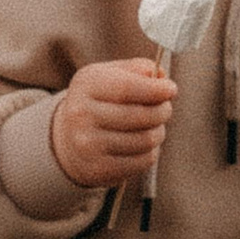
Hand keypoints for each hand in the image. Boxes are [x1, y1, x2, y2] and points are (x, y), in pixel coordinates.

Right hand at [49, 58, 175, 187]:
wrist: (67, 139)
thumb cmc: (98, 101)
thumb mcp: (109, 76)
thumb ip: (137, 69)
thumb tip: (163, 77)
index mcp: (86, 85)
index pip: (127, 88)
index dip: (155, 89)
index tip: (172, 89)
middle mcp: (82, 114)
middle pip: (140, 115)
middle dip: (162, 110)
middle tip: (165, 108)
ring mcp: (88, 144)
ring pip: (145, 139)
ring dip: (158, 132)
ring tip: (153, 126)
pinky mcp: (100, 169)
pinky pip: (143, 160)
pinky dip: (151, 151)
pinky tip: (142, 144)